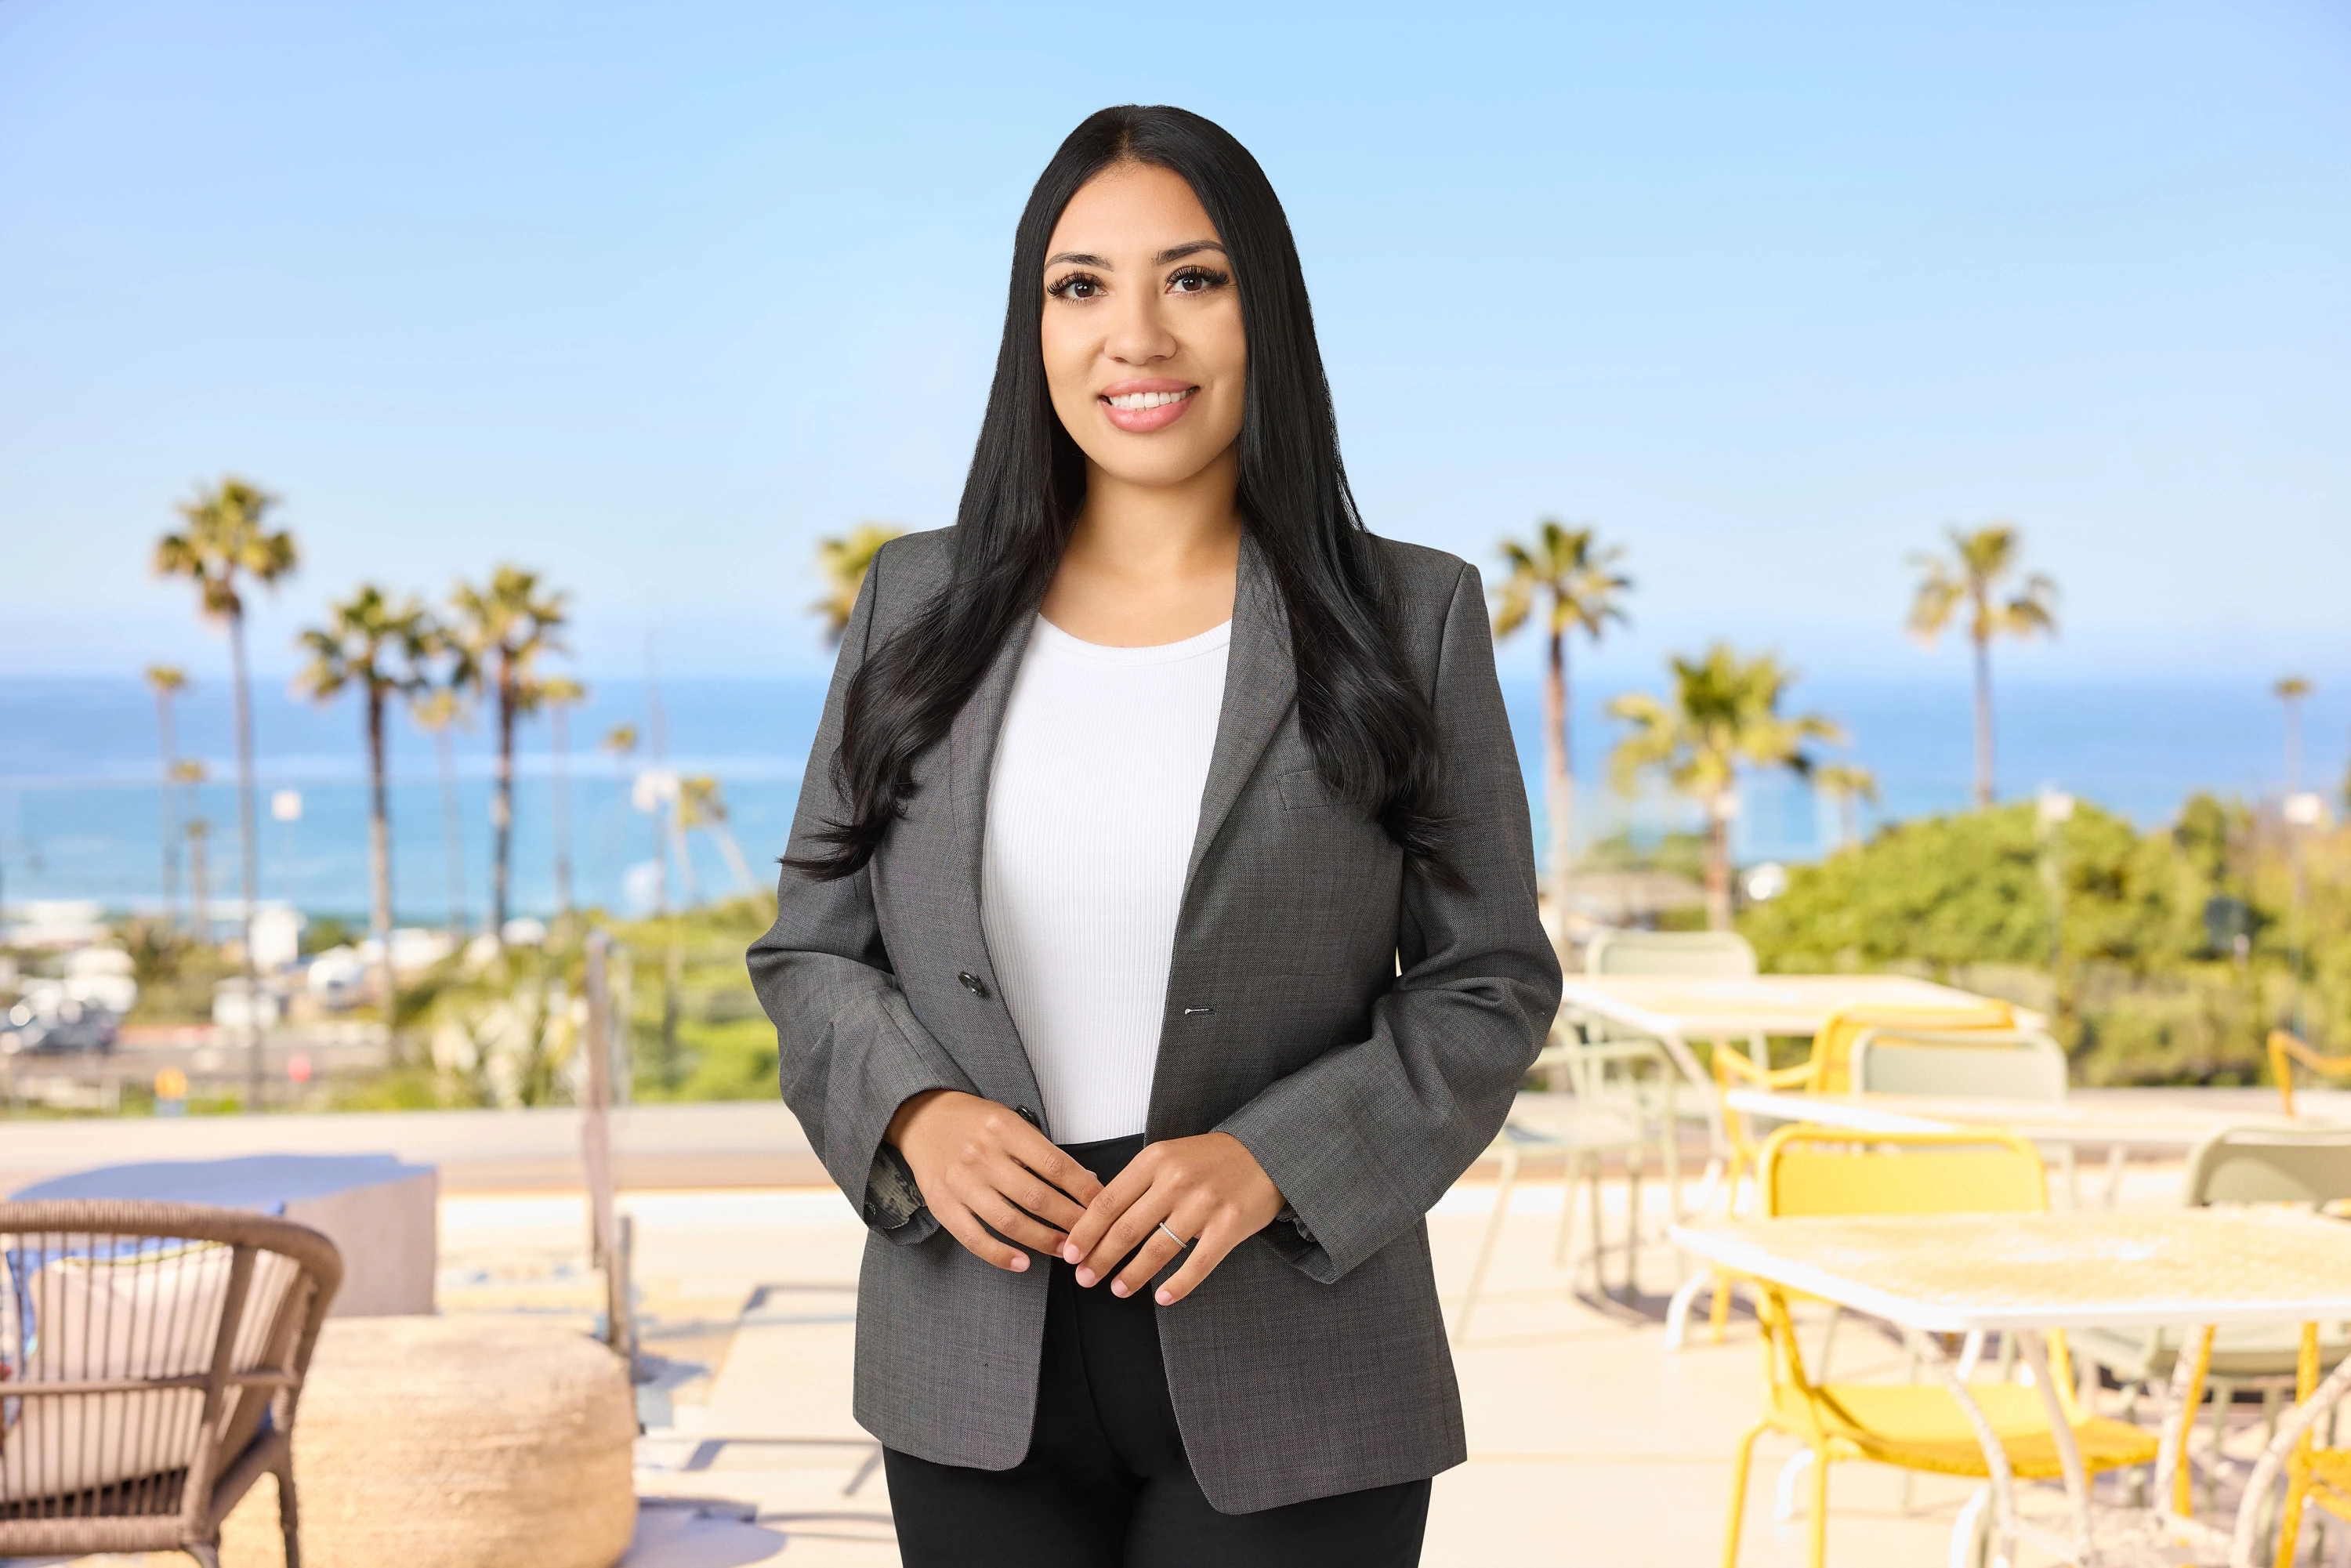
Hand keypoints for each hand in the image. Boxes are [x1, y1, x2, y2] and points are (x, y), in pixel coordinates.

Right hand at [886, 1090, 1103, 1272]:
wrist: (922, 1118)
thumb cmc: (974, 1121)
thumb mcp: (1011, 1121)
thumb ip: (1043, 1152)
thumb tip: (1086, 1181)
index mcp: (1004, 1129)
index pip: (1055, 1165)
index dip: (1083, 1190)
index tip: (1103, 1206)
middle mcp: (982, 1155)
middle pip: (1036, 1197)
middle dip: (1070, 1221)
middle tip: (1092, 1236)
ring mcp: (960, 1182)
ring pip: (1009, 1221)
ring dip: (1043, 1241)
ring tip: (1067, 1251)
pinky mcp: (942, 1204)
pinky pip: (973, 1237)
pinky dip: (1000, 1255)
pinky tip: (1023, 1263)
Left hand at [1060, 1132, 1283, 1305]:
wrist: (1264, 1152)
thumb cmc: (1209, 1159)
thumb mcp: (1168, 1156)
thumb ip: (1137, 1183)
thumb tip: (1097, 1220)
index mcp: (1155, 1160)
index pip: (1108, 1201)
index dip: (1085, 1232)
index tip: (1071, 1253)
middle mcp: (1176, 1180)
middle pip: (1126, 1229)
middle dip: (1100, 1258)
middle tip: (1085, 1278)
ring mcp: (1204, 1203)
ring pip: (1157, 1249)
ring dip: (1133, 1275)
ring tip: (1117, 1289)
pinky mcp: (1229, 1225)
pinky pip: (1197, 1264)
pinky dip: (1177, 1285)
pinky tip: (1162, 1297)